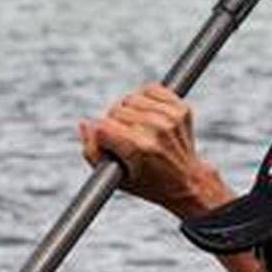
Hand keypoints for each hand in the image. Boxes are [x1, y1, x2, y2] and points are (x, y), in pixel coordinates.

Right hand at [78, 84, 223, 215]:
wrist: (187, 182)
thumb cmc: (147, 183)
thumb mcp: (115, 177)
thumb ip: (92, 152)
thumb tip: (84, 124)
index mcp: (138, 149)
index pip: (102, 126)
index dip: (101, 136)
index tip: (110, 146)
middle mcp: (156, 130)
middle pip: (116, 110)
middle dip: (114, 123)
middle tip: (125, 140)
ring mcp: (171, 118)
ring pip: (131, 98)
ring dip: (129, 110)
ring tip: (137, 128)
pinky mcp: (181, 109)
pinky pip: (152, 89)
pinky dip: (146, 98)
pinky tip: (149, 115)